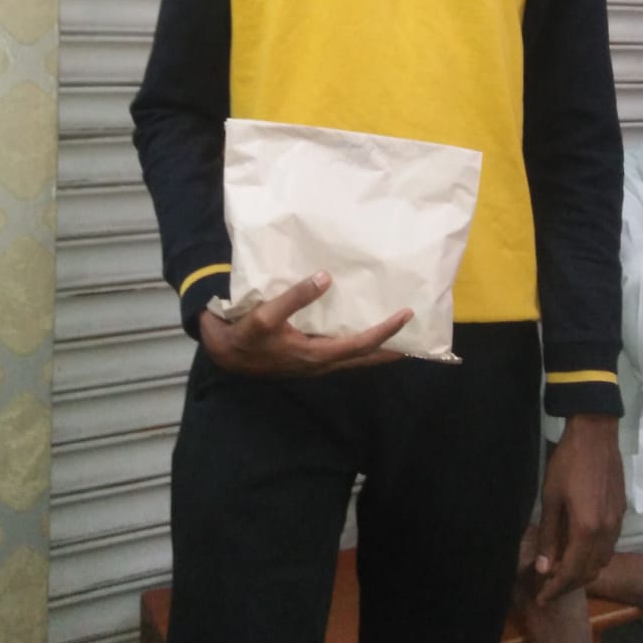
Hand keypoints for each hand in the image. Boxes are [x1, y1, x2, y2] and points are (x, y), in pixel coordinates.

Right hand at [199, 270, 412, 376]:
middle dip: (391, 349)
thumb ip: (295, 297)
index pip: (361, 345)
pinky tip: (359, 334)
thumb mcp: (266, 314)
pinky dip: (358, 347)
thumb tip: (325, 278)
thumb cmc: (246, 336)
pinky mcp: (306, 359)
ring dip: (376, 349)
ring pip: (354, 359)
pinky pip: (341, 354)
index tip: (406, 316)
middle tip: (417, 339)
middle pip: (365, 358)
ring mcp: (314, 364)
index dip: (385, 332)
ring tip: (396, 337)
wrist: (225, 354)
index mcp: (316, 355)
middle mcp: (320, 363)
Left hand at [535, 415, 624, 604]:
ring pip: (602, 561)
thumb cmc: (567, 463)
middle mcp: (607, 532)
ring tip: (561, 572)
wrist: (595, 436)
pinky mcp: (621, 514)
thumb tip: (543, 567)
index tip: (542, 598)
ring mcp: (617, 524)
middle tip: (549, 588)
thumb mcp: (551, 498)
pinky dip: (593, 557)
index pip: (572, 572)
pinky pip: (608, 547)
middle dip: (569, 584)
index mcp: (587, 530)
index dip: (556, 588)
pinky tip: (579, 551)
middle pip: (590, 571)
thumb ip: (548, 535)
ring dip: (583, 572)